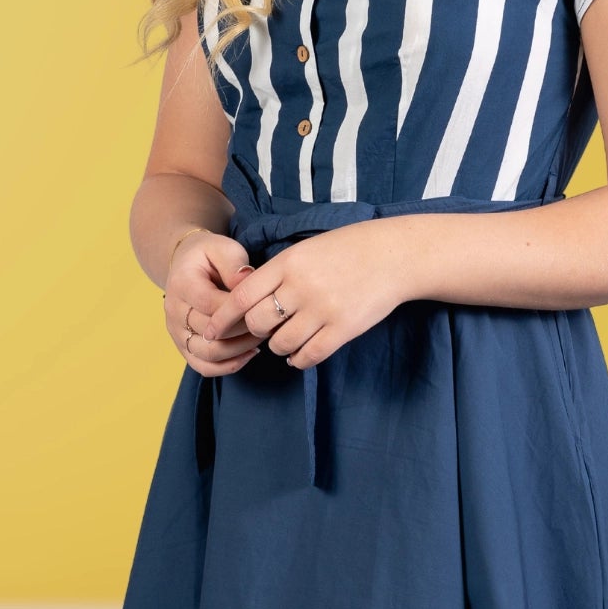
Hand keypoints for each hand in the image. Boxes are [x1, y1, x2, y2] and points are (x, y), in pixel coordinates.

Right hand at [164, 229, 261, 373]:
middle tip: (269, 322)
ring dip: (239, 350)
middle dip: (245, 330)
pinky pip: (203, 366)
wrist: (185, 265)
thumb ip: (233, 264)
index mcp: (182, 284)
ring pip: (208, 354)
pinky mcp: (183, 346)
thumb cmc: (209, 256)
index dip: (239, 310)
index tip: (263, 305)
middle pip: (211, 332)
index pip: (211, 305)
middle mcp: (174, 311)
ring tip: (261, 338)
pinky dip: (228, 366)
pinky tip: (249, 354)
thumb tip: (246, 280)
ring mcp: (176, 332)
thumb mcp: (222, 248)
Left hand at [202, 219, 414, 370]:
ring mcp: (322, 310)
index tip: (213, 329)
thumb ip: (279, 272)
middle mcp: (301, 287)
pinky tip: (300, 354)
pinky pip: (309, 355)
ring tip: (288, 339)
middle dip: (256, 331)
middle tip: (265, 329)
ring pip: (281, 343)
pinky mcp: (342, 329)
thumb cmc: (349, 249)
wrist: (394, 255)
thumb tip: (249, 300)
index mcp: (288, 263)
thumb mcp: (307, 249)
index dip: (223, 317)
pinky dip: (299, 359)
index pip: (242, 296)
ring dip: (279, 347)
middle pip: (258, 323)